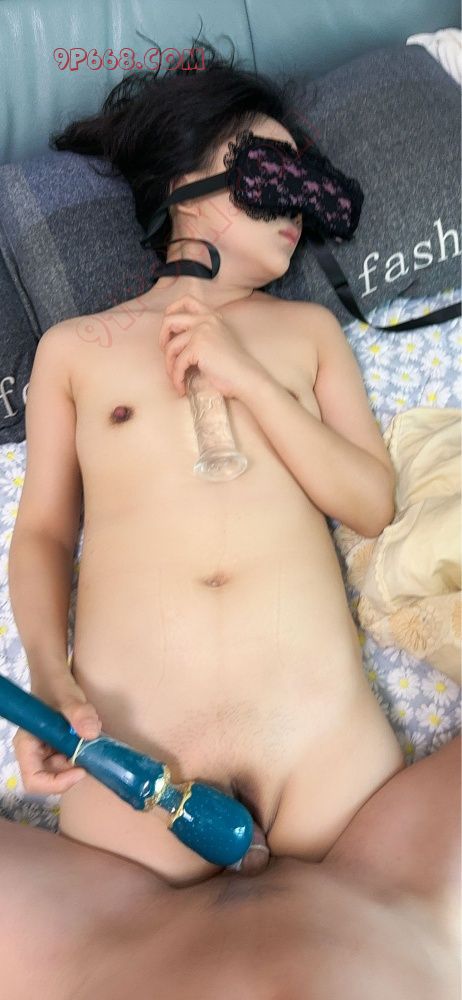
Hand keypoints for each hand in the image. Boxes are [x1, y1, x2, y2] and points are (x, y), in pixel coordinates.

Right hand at [12, 675, 102, 795]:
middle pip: (53, 777)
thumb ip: (78, 712)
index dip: (57, 783)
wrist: (55, 675)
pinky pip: (73, 758)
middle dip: (74, 767)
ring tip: (91, 735)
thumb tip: (91, 733)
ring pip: (66, 768)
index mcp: (26, 745)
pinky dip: (85, 751)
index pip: (34, 780)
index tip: (81, 770)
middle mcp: (34, 753)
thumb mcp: (67, 695)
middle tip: (92, 750)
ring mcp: (47, 751)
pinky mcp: (59, 747)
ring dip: (82, 757)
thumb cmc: (54, 684)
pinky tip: (90, 735)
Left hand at [158, 294, 264, 399]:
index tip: (167, 328)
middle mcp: (206, 319)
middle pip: (170, 320)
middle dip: (163, 339)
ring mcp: (201, 331)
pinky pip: (177, 363)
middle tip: (167, 356)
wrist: (246, 378)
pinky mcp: (198, 347)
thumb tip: (174, 340)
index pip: (186, 300)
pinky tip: (182, 388)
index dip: (172, 310)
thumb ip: (201, 333)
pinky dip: (177, 378)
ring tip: (176, 379)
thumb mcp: (217, 340)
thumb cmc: (232, 366)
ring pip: (170, 347)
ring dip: (170, 366)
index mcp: (211, 316)